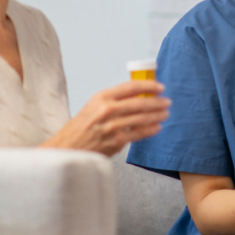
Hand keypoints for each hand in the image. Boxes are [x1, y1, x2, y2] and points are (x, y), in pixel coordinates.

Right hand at [44, 81, 169, 155]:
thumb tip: (139, 96)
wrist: (67, 148)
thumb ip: (113, 101)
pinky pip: (138, 134)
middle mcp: (106, 110)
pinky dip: (150, 130)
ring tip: (165, 114)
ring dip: (157, 115)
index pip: (130, 87)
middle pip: (140, 103)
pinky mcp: (116, 141)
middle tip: (167, 102)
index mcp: (101, 97)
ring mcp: (112, 126)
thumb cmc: (81, 127)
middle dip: (157, 102)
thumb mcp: (93, 106)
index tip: (160, 87)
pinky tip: (157, 127)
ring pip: (142, 118)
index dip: (148, 86)